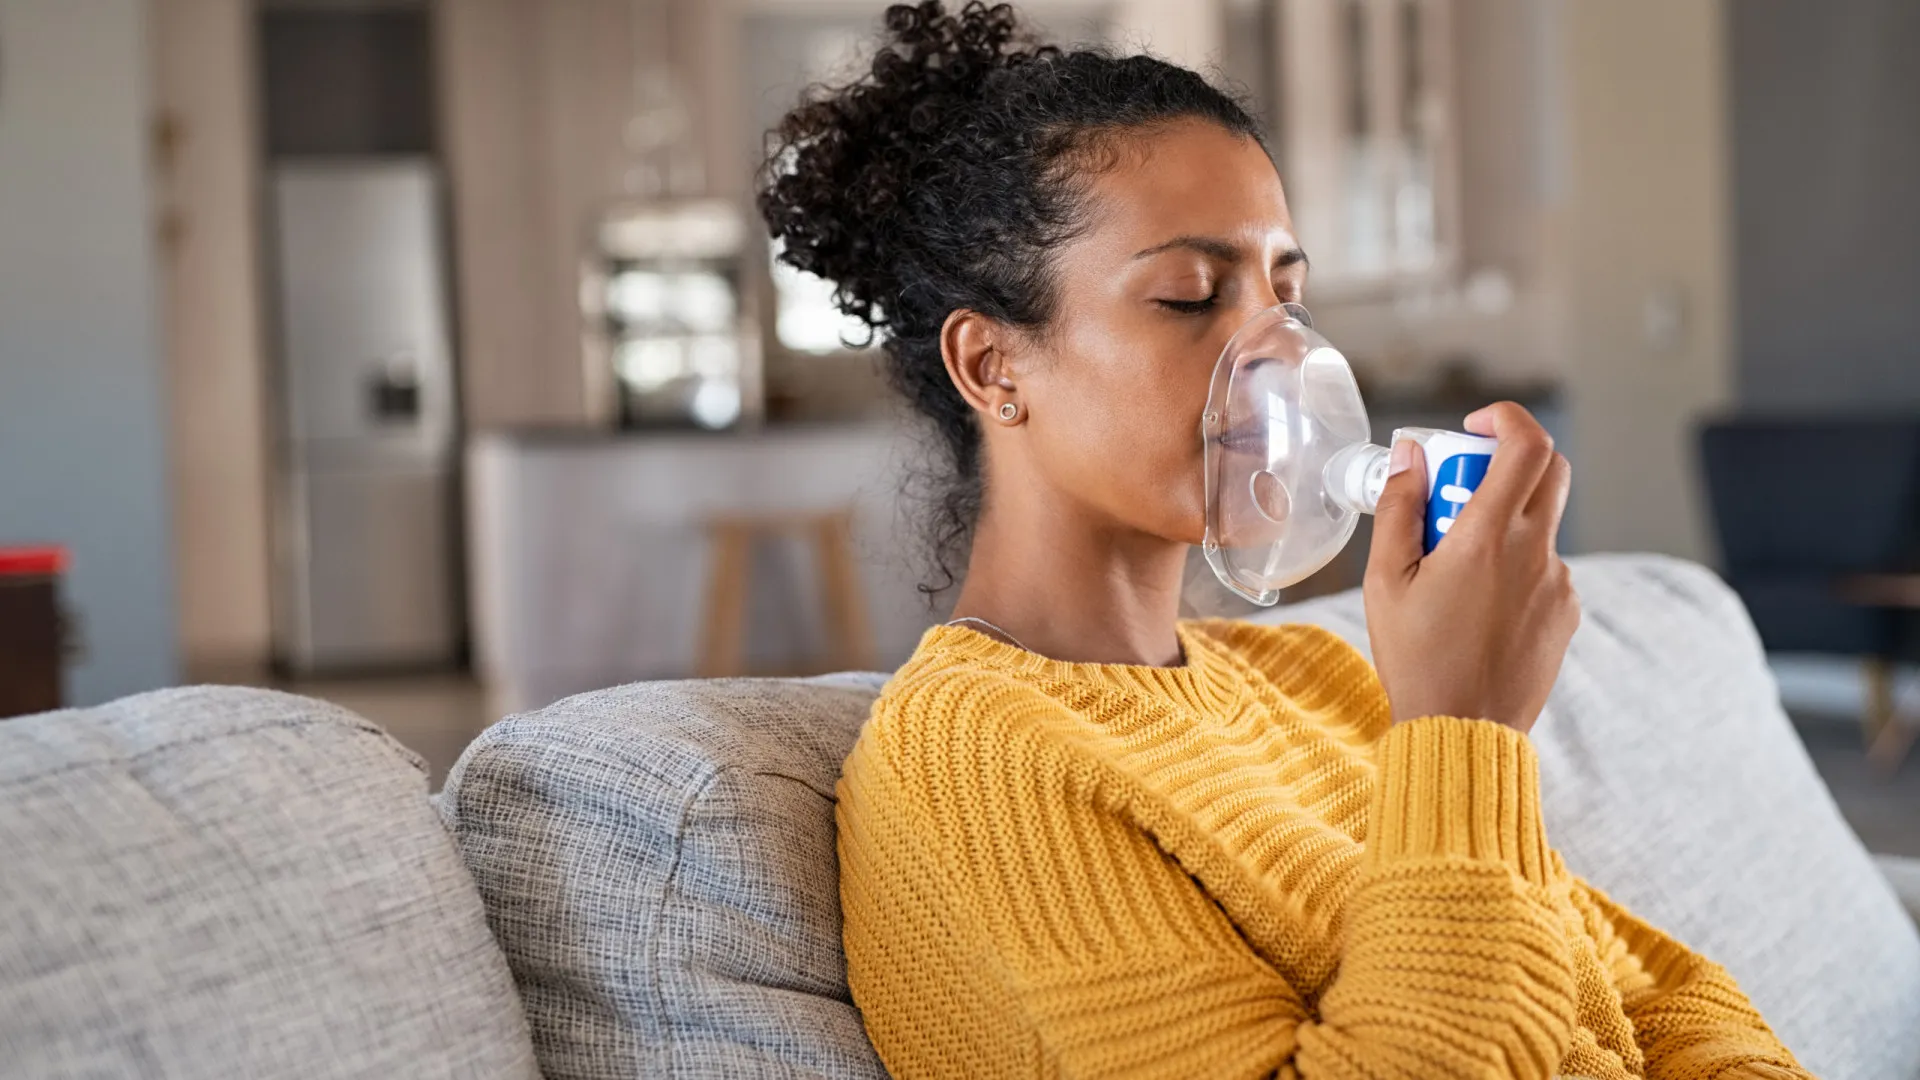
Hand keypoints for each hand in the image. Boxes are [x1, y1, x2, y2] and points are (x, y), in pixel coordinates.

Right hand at [1362, 402, 1578, 733]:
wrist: (1463, 731)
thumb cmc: (1416, 658)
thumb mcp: (1385, 581)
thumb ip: (1398, 509)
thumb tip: (1410, 455)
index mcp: (1489, 538)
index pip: (1527, 445)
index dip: (1505, 419)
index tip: (1473, 427)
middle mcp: (1536, 553)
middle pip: (1549, 469)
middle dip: (1505, 460)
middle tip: (1462, 486)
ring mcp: (1559, 583)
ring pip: (1541, 522)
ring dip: (1505, 521)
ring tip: (1456, 570)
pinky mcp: (1567, 611)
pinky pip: (1545, 566)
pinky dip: (1516, 564)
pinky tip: (1478, 604)